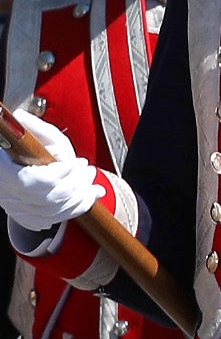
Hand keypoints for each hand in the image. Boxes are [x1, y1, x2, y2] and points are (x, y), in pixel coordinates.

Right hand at [0, 116, 108, 248]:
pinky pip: (50, 220)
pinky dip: (73, 210)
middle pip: (49, 199)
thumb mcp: (32, 132)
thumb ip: (34, 128)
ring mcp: (15, 207)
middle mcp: (7, 193)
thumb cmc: (24, 144)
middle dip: (77, 184)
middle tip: (89, 170)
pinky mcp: (24, 216)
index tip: (73, 162)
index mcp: (4, 171)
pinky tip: (85, 198)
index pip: (35, 182)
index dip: (58, 174)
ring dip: (80, 198)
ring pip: (53, 212)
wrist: (11, 162)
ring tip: (93, 184)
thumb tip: (22, 118)